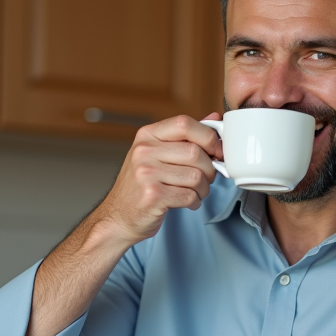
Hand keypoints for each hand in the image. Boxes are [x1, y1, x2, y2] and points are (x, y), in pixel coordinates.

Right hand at [92, 114, 222, 247]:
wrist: (118, 217)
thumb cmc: (141, 185)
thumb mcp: (157, 154)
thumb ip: (185, 136)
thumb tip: (214, 117)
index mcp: (147, 135)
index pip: (184, 123)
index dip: (208, 136)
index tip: (216, 150)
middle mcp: (144, 151)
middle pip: (195, 152)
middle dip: (209, 169)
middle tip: (206, 178)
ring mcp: (146, 174)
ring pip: (196, 176)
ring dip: (203, 188)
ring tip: (195, 192)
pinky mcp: (153, 196)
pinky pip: (190, 195)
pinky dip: (195, 202)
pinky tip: (187, 202)